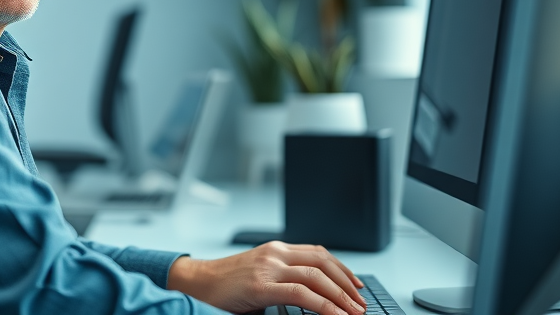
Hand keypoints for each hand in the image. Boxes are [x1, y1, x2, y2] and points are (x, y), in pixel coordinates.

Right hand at [167, 241, 366, 314]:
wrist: (198, 282)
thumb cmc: (227, 283)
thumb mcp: (260, 272)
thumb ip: (284, 276)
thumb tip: (314, 293)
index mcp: (276, 249)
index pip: (319, 253)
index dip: (342, 269)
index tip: (356, 285)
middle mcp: (275, 254)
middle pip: (323, 263)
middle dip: (347, 284)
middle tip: (361, 302)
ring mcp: (268, 268)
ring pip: (316, 277)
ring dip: (340, 296)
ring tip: (354, 312)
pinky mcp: (261, 286)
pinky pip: (301, 294)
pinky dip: (323, 305)